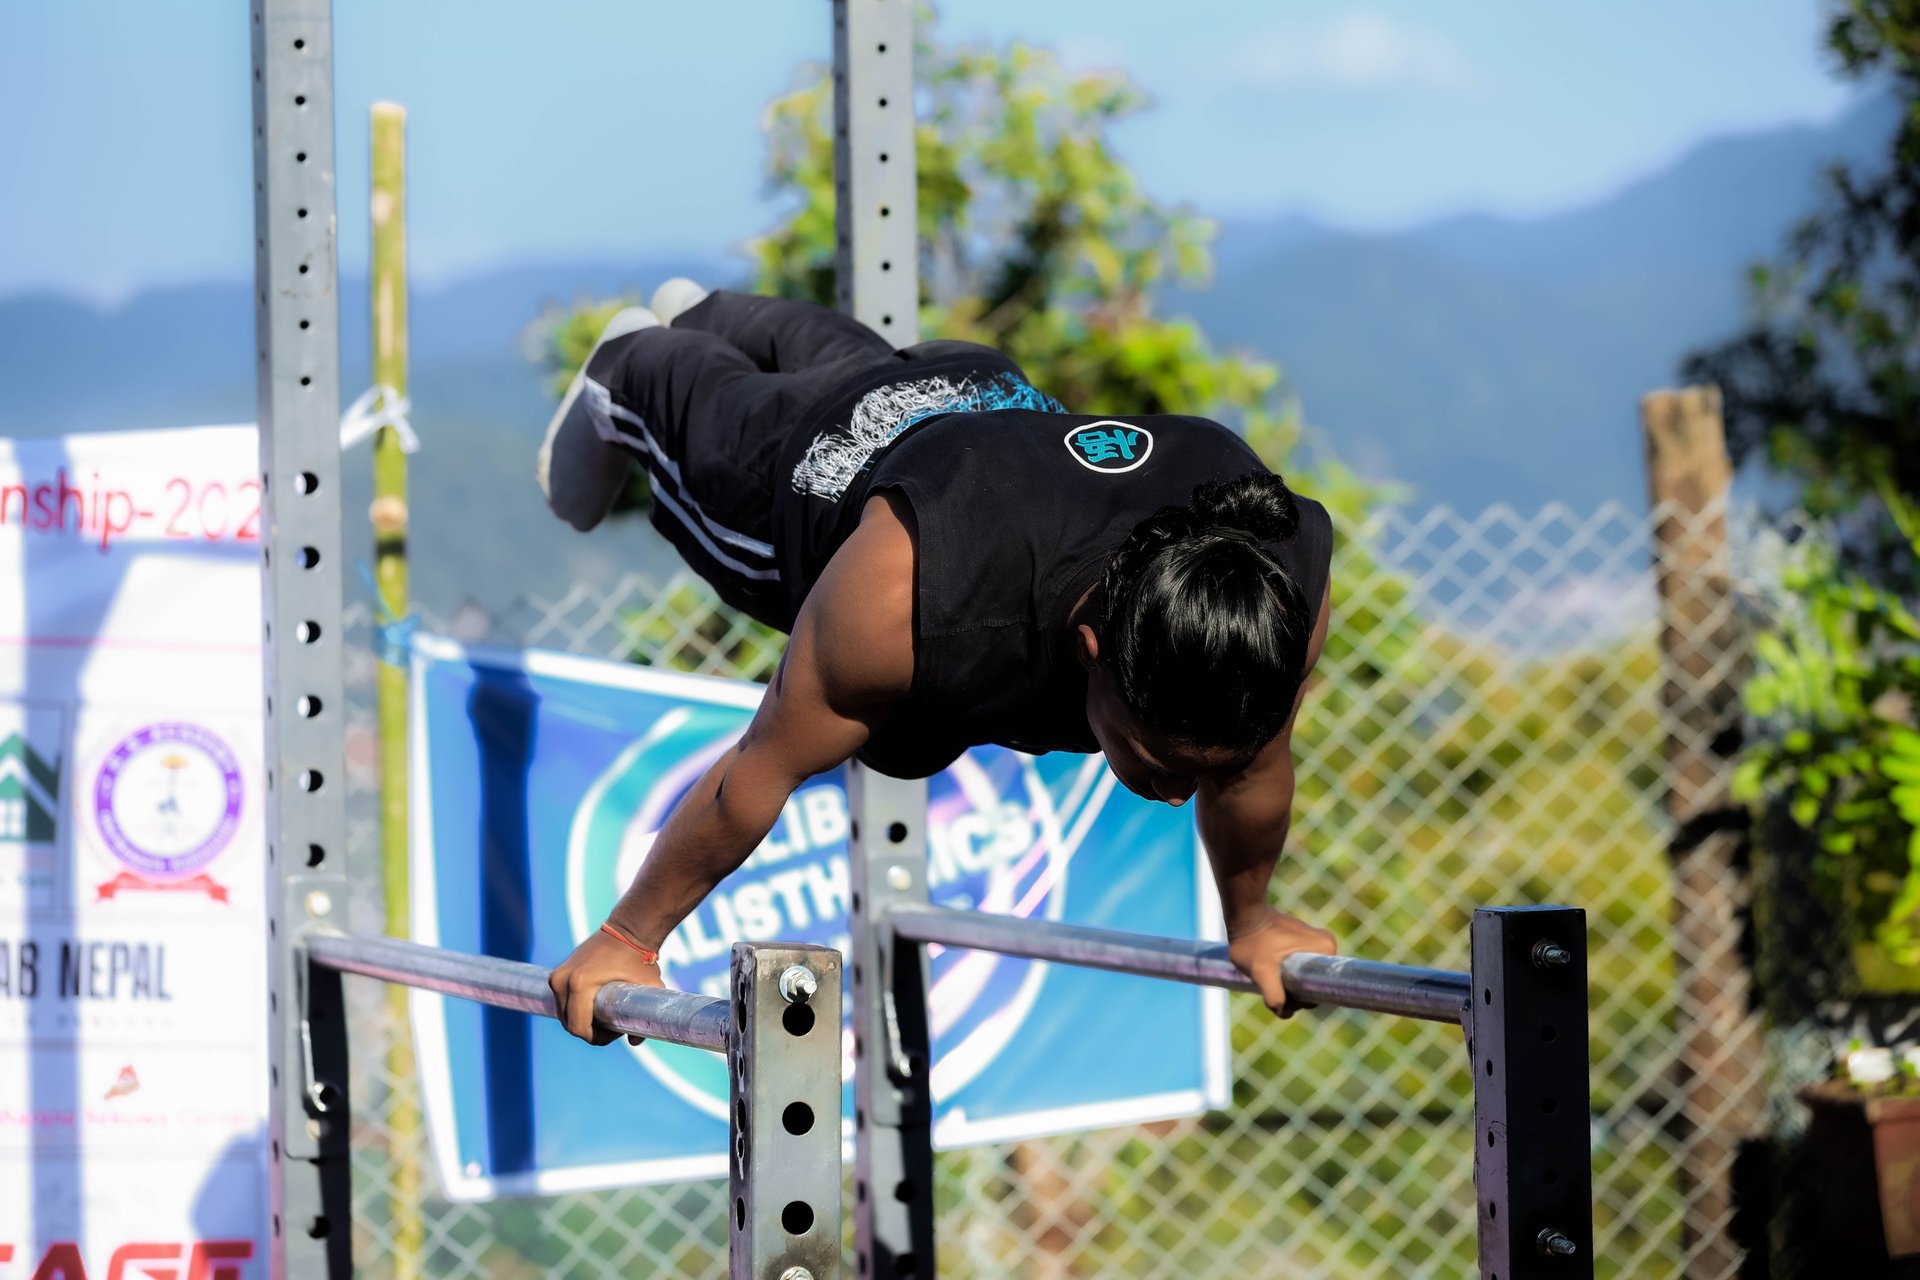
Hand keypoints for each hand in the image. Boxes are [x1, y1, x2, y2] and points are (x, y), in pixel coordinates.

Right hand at [548, 926, 665, 1045]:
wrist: (628, 930)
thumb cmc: (639, 959)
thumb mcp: (649, 987)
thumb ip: (645, 1016)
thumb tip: (635, 1041)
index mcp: (579, 984)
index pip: (578, 1028)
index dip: (598, 1037)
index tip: (617, 1030)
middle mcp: (562, 980)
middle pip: (570, 1023)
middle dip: (591, 1031)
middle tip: (614, 1023)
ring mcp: (557, 976)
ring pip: (565, 1014)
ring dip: (583, 1020)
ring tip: (607, 1013)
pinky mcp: (557, 974)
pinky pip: (564, 1002)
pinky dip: (577, 1009)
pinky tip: (596, 1005)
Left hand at [1226, 907, 1337, 1018]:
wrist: (1243, 913)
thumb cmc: (1253, 941)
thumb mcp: (1261, 971)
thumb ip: (1274, 995)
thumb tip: (1285, 1013)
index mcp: (1327, 950)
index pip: (1318, 989)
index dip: (1298, 998)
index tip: (1278, 989)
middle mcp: (1327, 946)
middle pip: (1311, 984)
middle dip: (1291, 992)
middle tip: (1268, 982)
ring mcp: (1315, 943)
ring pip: (1303, 977)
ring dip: (1286, 983)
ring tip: (1266, 974)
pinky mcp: (1303, 941)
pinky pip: (1298, 967)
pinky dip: (1284, 973)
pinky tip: (1268, 968)